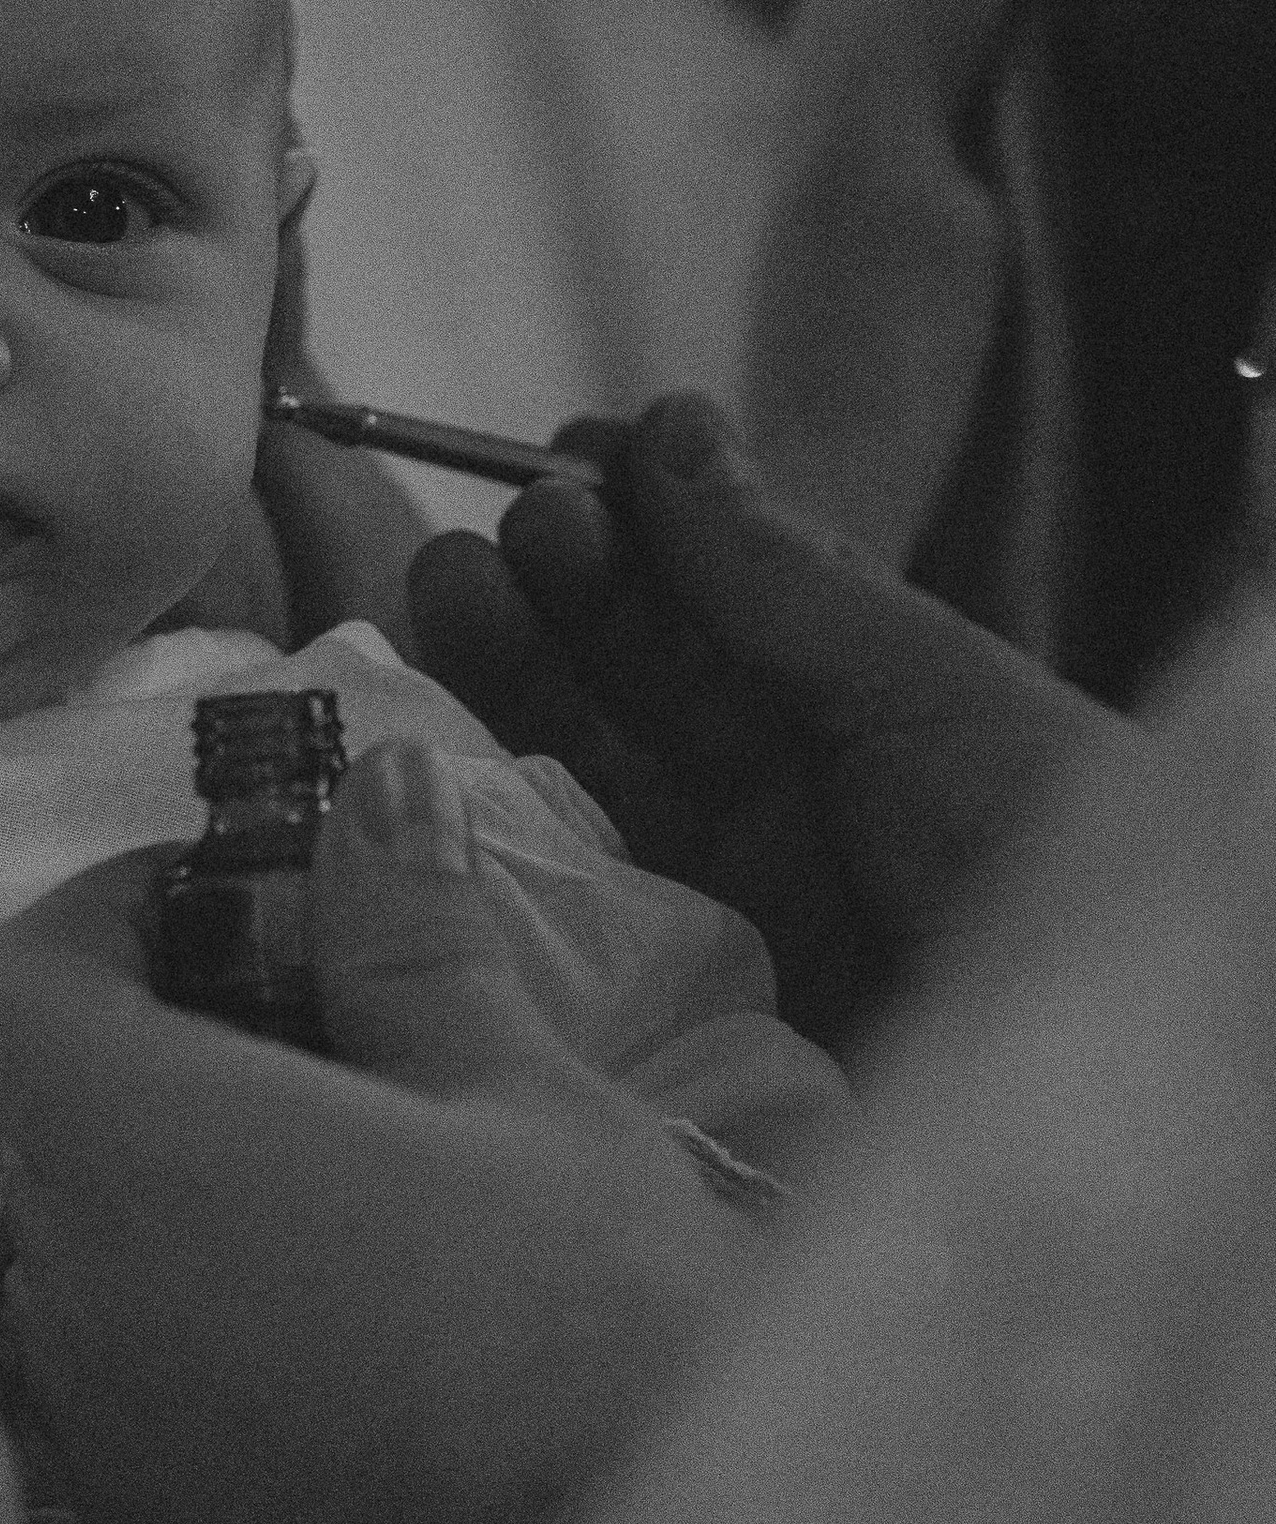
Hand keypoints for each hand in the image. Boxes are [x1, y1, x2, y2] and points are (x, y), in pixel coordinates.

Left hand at [0, 743, 748, 1523]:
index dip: (101, 923)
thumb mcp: (522, 1099)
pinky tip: (393, 1363)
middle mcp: (71, 1302)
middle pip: (57, 1133)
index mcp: (130, 1150)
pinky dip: (230, 1349)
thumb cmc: (582, 1334)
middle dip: (181, 1064)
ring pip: (106, 1275)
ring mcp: (104, 1458)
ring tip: (395, 1209)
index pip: (11, 991)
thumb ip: (411, 943)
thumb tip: (377, 795)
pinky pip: (152, 1410)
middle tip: (355, 1047)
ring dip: (207, 1215)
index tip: (233, 907)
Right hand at [404, 392, 1124, 1053]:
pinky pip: (568, 899)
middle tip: (504, 533)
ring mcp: (729, 899)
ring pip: (592, 769)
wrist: (1074, 1092)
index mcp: (871, 710)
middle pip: (646, 676)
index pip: (729, 595)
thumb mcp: (928, 689)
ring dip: (515, 672)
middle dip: (565, 588)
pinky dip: (500, 821)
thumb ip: (785, 577)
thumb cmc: (1043, 856)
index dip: (646, 521)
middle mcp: (794, 798)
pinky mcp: (671, 1004)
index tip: (572, 456)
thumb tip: (668, 431)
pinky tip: (450, 750)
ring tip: (450, 588)